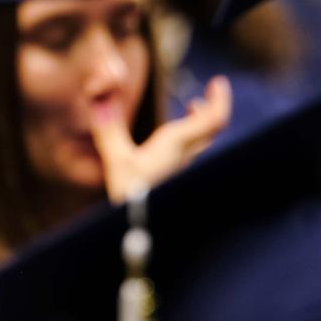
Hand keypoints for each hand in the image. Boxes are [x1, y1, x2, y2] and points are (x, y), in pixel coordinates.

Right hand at [90, 78, 231, 204]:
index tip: (219, 82)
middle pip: (212, 129)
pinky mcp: (175, 187)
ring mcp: (182, 176)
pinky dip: (189, 141)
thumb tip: (99, 100)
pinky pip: (190, 158)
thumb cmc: (131, 204)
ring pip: (202, 144)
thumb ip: (109, 131)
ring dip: (199, 124)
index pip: (214, 119)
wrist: (138, 239)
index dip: (221, 98)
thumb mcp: (117, 164)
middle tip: (206, 92)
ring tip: (191, 108)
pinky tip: (173, 144)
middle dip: (211, 107)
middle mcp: (186, 160)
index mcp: (177, 147)